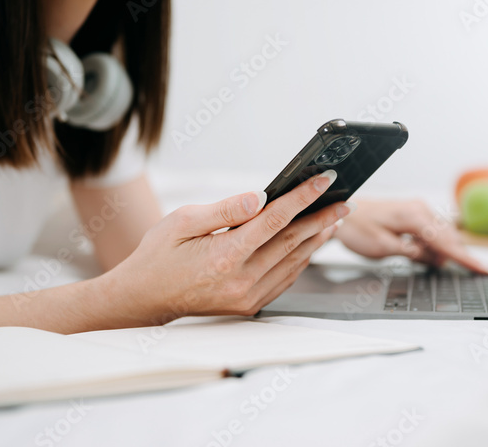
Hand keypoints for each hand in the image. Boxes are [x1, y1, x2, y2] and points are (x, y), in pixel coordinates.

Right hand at [111, 171, 349, 322]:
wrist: (143, 298)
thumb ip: (225, 210)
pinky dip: (300, 260)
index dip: (303, 197)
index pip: (275, 220)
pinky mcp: (249, 305)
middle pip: (293, 242)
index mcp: (224, 256)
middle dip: (322, 218)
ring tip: (334, 219)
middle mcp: (240, 280)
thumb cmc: (158, 256)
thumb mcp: (182, 221)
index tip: (323, 181)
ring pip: (294, 263)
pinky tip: (308, 245)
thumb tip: (259, 197)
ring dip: (317, 239)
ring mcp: (247, 296)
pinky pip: (284, 280)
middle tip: (344, 201)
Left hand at [334, 199, 487, 273]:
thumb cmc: (358, 229)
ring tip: (428, 262)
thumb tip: (437, 260)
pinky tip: (425, 253)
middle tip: (462, 272)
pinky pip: (433, 230)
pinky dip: (434, 244)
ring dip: (443, 251)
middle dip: (456, 256)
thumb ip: (413, 253)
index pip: (448, 243)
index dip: (467, 259)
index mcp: (415, 217)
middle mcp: (420, 209)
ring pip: (443, 234)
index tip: (485, 270)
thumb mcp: (384, 248)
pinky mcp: (414, 212)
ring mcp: (418, 209)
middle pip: (450, 238)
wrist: (343, 212)